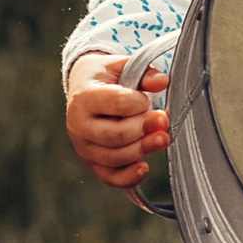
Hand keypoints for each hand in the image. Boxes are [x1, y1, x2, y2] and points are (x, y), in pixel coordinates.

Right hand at [65, 53, 170, 192]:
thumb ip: (143, 72)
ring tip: (163, 139)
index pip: (115, 102)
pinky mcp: (92, 163)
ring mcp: (84, 147)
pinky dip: (128, 177)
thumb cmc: (106, 77)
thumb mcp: (121, 66)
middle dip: (143, 129)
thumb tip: (162, 81)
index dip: (138, 102)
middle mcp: (79, 125)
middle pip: (114, 135)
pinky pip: (109, 177)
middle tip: (163, 120)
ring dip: (142, 150)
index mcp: (84, 96)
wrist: (82, 89)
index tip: (148, 100)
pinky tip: (144, 168)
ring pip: (114, 157)